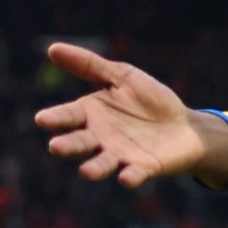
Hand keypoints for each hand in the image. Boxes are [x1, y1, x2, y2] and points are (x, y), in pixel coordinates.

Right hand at [34, 43, 227, 187]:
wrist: (185, 125)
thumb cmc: (149, 100)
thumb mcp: (122, 76)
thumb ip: (90, 65)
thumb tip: (52, 48)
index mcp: (91, 113)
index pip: (68, 115)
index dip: (56, 118)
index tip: (42, 119)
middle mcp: (101, 137)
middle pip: (80, 142)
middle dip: (69, 145)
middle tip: (55, 147)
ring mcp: (122, 154)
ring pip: (103, 163)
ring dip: (94, 168)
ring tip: (85, 172)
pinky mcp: (145, 167)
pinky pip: (136, 173)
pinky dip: (131, 176)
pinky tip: (126, 178)